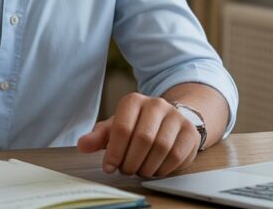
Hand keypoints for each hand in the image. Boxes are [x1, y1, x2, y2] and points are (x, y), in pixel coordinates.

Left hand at [76, 93, 200, 177]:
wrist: (169, 121)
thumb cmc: (137, 126)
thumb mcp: (115, 128)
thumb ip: (98, 137)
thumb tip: (83, 145)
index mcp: (134, 101)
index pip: (123, 128)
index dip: (114, 152)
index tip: (109, 167)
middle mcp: (156, 104)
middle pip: (143, 139)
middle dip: (131, 161)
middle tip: (126, 170)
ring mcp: (175, 117)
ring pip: (161, 147)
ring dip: (146, 166)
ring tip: (140, 169)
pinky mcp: (189, 131)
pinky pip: (176, 155)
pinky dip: (163, 168)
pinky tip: (155, 169)